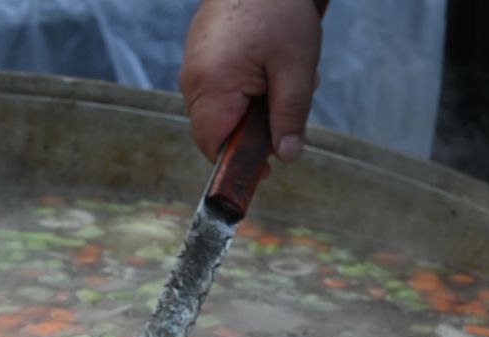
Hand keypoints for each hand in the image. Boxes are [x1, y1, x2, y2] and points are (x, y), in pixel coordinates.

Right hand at [178, 0, 322, 162]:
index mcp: (211, 86)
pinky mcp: (201, 53)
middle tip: (290, 107)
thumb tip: (287, 157)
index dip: (239, 163)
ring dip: (256, 105)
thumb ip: (290, 117)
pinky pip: (220, 86)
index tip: (267, 168)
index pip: (214, 146)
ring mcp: (193, 64)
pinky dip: (247, 86)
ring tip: (286, 77)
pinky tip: (271, 65)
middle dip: (255, 128)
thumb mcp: (296, 69)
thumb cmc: (279, 10)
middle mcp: (193, 79)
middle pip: (218, 129)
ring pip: (223, 107)